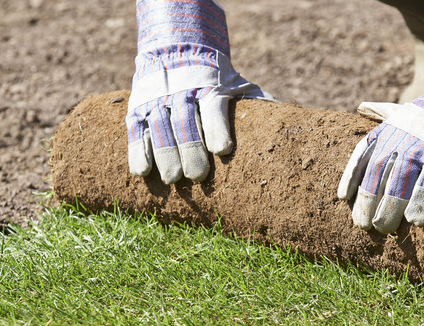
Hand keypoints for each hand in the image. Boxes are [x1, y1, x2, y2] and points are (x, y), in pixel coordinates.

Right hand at [126, 0, 271, 183]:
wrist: (177, 47)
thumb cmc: (216, 79)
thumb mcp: (237, 84)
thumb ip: (256, 103)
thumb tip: (287, 121)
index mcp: (209, 88)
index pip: (213, 109)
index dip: (217, 129)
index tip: (222, 150)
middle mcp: (182, 93)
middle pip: (185, 124)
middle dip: (191, 150)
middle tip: (197, 176)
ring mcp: (158, 101)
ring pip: (160, 129)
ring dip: (166, 155)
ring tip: (174, 179)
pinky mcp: (139, 109)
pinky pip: (136, 131)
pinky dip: (138, 151)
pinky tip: (142, 172)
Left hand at [338, 37, 423, 232]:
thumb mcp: (407, 108)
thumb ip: (383, 112)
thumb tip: (361, 106)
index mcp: (390, 127)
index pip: (363, 152)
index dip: (351, 175)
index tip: (341, 198)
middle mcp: (402, 135)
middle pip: (379, 172)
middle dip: (368, 200)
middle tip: (365, 225)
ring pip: (401, 180)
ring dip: (390, 207)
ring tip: (384, 229)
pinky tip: (416, 222)